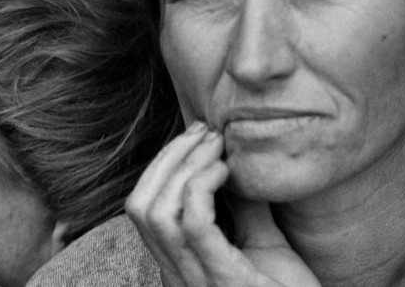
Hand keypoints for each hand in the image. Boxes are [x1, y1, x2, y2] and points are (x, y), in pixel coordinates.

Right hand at [126, 122, 318, 286]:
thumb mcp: (263, 243)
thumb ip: (245, 209)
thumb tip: (236, 167)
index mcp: (180, 265)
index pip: (144, 208)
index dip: (162, 165)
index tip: (197, 136)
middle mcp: (177, 275)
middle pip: (141, 205)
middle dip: (168, 157)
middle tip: (205, 132)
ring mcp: (195, 280)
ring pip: (158, 212)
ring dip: (184, 165)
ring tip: (216, 146)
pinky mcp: (223, 280)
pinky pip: (193, 225)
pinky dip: (201, 187)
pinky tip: (225, 171)